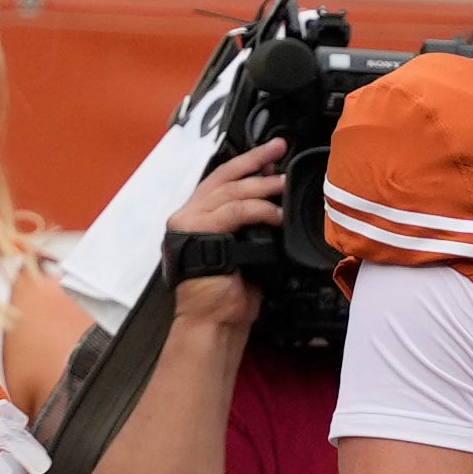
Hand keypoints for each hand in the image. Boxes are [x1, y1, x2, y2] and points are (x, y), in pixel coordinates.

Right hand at [166, 138, 287, 327]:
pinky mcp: (197, 233)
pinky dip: (258, 210)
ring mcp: (189, 223)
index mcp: (196, 217)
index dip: (248, 163)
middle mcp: (188, 216)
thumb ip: (249, 223)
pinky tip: (276, 214)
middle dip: (256, 159)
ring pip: (231, 191)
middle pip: (224, 176)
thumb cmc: (228, 297)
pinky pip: (234, 211)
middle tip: (280, 150)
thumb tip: (273, 198)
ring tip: (284, 185)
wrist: (213, 323)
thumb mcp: (245, 251)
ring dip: (262, 186)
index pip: (222, 180)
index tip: (272, 153)